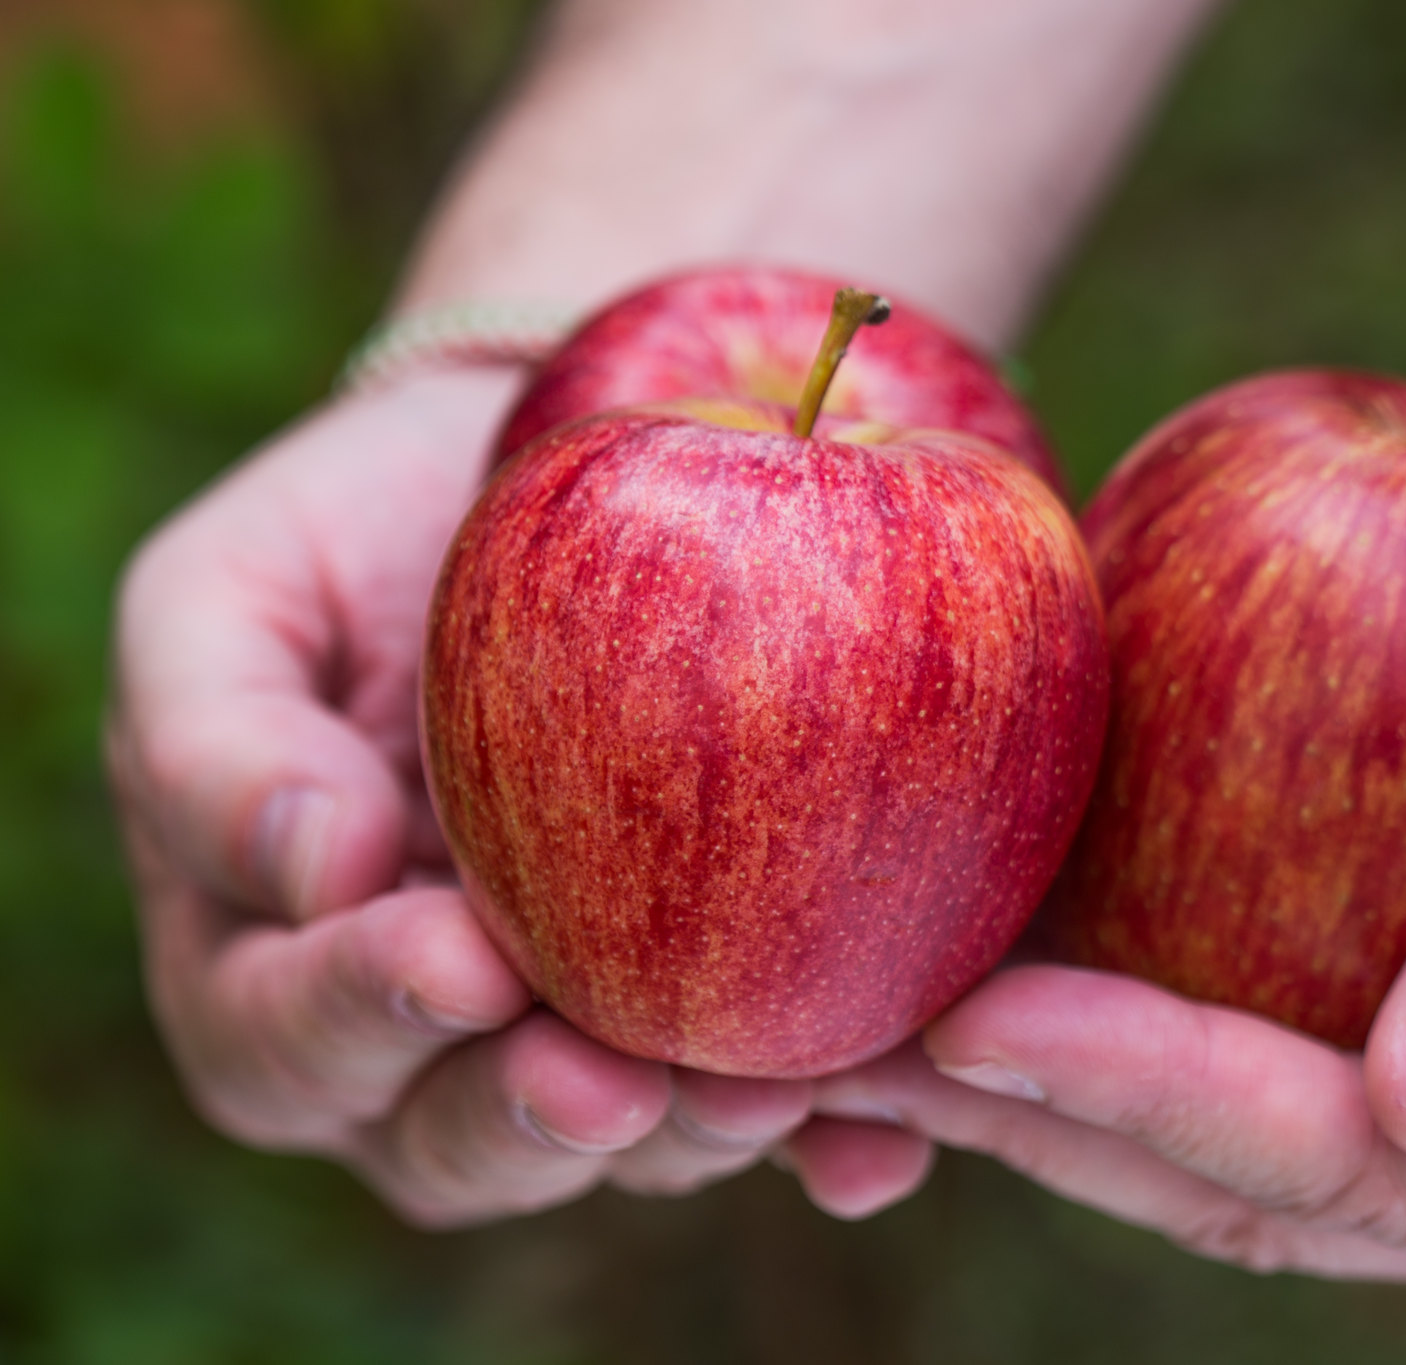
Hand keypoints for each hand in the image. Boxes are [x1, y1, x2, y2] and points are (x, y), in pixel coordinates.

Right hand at [107, 369, 931, 1225]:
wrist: (547, 476)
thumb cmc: (368, 530)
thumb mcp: (239, 588)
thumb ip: (216, 732)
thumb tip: (308, 867)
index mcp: (273, 959)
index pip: (282, 1039)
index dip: (360, 1016)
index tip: (460, 960)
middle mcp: (425, 1034)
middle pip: (448, 1144)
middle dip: (528, 1121)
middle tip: (612, 1085)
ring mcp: (579, 1033)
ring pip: (618, 1150)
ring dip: (688, 1142)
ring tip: (764, 1095)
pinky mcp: (722, 1010)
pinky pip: (773, 1115)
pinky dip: (828, 1145)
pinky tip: (876, 1145)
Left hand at [814, 307, 1405, 1275]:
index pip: (1383, 1165)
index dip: (1168, 1099)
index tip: (979, 1017)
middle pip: (1281, 1168)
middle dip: (1068, 1116)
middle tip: (860, 1050)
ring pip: (1257, 1091)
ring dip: (1073, 1054)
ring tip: (883, 1007)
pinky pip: (1284, 967)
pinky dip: (1149, 947)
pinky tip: (1020, 893)